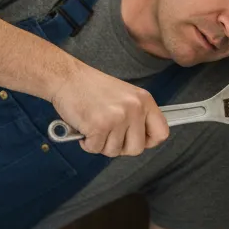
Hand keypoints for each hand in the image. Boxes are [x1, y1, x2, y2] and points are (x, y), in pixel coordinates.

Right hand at [50, 64, 169, 156]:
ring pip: (114, 151)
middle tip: (107, 134)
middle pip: (137, 148)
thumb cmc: (90, 87)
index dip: (148, 141)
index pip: (161, 132)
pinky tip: (84, 127)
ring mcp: (117, 118)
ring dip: (100, 144)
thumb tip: (142, 140)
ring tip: (94, 125)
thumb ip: (136, 115)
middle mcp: (134, 108)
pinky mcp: (99, 126)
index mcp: (143, 100)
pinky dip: (87, 143)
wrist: (67, 77)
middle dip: (120, 147)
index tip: (135, 139)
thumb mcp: (124, 96)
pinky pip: (96, 149)